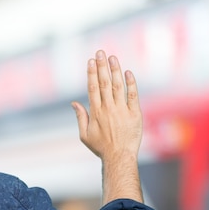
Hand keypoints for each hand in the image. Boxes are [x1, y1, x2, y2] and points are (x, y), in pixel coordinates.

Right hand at [72, 50, 143, 203]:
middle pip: (104, 83)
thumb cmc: (101, 147)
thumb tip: (74, 103)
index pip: (92, 88)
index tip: (90, 61)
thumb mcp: (84, 135)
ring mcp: (122, 110)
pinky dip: (130, 83)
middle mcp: (108, 108)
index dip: (91, 73)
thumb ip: (80, 117)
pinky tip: (127, 72)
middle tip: (100, 52)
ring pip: (118, 86)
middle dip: (101, 66)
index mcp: (95, 113)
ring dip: (115, 70)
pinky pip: (132, 95)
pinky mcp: (134, 113)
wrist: (119, 157)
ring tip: (112, 57)